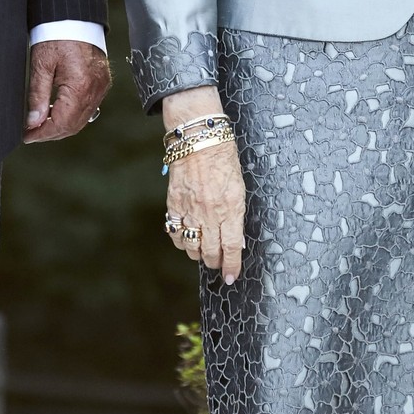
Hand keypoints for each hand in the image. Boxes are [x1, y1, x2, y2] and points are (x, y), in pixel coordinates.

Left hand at [22, 39, 111, 141]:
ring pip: (82, 119)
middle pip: (73, 125)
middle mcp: (95, 90)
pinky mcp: (102, 83)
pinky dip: (72, 114)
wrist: (75, 16)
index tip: (27, 136)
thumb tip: (33, 122)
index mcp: (80, 86)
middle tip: (31, 133)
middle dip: (51, 133)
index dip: (43, 133)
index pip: (61, 123)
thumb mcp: (41, 64)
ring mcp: (101, 87)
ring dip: (61, 125)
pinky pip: (88, 108)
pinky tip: (56, 110)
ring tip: (41, 123)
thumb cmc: (57, 35)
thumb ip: (37, 95)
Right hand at [162, 86, 246, 282]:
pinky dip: (179, 239)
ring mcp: (190, 209)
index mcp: (231, 207)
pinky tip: (185, 236)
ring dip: (197, 253)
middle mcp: (210, 212)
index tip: (230, 276)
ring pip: (190, 246)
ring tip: (202, 250)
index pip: (231, 247)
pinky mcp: (174, 203)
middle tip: (217, 263)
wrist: (199, 136)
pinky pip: (174, 231)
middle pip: (210, 251)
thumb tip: (235, 240)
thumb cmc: (223, 157)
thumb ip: (236, 214)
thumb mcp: (239, 186)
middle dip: (215, 262)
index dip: (231, 266)